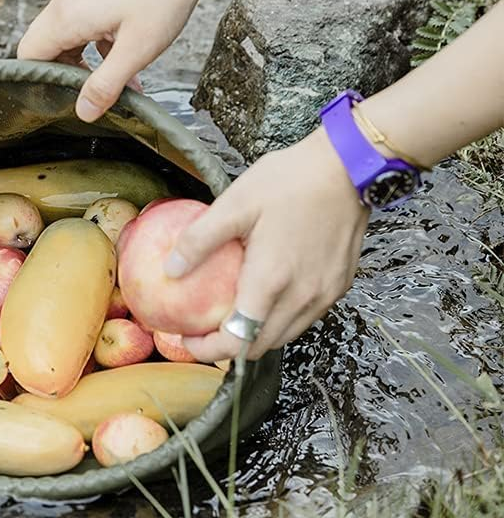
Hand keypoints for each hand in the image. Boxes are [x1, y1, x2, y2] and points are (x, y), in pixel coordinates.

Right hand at [16, 0, 211, 120]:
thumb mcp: (137, 49)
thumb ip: (106, 85)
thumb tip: (83, 112)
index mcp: (66, 16)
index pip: (28, 57)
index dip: (40, 83)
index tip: (67, 102)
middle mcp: (64, 1)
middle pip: (43, 48)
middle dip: (66, 75)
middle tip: (96, 95)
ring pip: (66, 37)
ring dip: (86, 62)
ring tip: (119, 82)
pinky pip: (82, 23)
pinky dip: (98, 44)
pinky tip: (127, 57)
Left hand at [171, 129, 370, 361]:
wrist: (347, 168)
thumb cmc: (290, 181)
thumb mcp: (235, 203)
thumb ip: (200, 240)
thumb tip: (171, 269)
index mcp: (272, 281)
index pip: (238, 341)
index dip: (209, 349)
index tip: (187, 338)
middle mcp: (302, 297)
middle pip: (261, 345)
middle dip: (228, 347)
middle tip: (202, 328)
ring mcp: (325, 295)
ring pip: (285, 334)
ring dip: (255, 334)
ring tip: (229, 315)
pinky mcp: (338, 286)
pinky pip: (304, 317)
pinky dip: (279, 318)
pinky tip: (263, 296)